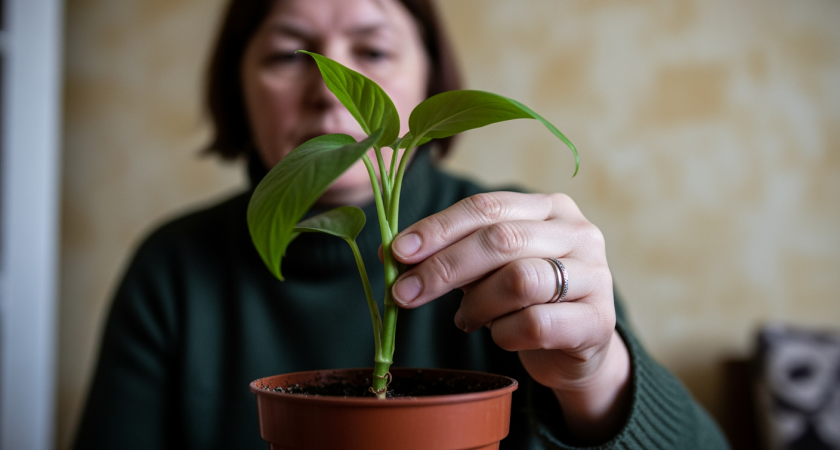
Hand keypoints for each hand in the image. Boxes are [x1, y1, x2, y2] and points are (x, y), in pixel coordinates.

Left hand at [390, 192, 630, 442]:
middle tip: (404, 294)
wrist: (577, 348)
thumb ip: (453, 253)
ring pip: (519, 280)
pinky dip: (504, 334)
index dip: (438, 228)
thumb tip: (393, 253)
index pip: (486, 207)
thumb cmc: (527, 299)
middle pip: (501, 240)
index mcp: (549, 207)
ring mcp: (594, 275)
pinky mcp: (599, 320)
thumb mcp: (491, 268)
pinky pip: (536, 323)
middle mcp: (577, 232)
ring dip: (477, 305)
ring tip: (465, 320)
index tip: (397, 251)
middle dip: (444, 267)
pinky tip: (500, 336)